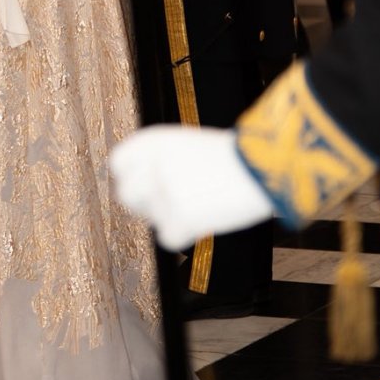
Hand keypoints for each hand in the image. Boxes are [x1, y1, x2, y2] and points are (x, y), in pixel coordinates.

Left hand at [109, 125, 274, 251]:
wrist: (261, 167)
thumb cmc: (232, 156)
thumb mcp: (186, 144)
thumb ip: (159, 161)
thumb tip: (139, 185)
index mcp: (152, 141)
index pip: (118, 164)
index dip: (130, 178)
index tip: (143, 186)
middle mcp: (151, 164)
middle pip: (126, 195)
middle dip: (143, 204)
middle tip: (169, 204)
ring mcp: (163, 192)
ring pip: (150, 219)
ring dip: (169, 218)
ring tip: (199, 205)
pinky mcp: (178, 217)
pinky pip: (168, 238)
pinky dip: (184, 236)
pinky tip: (204, 221)